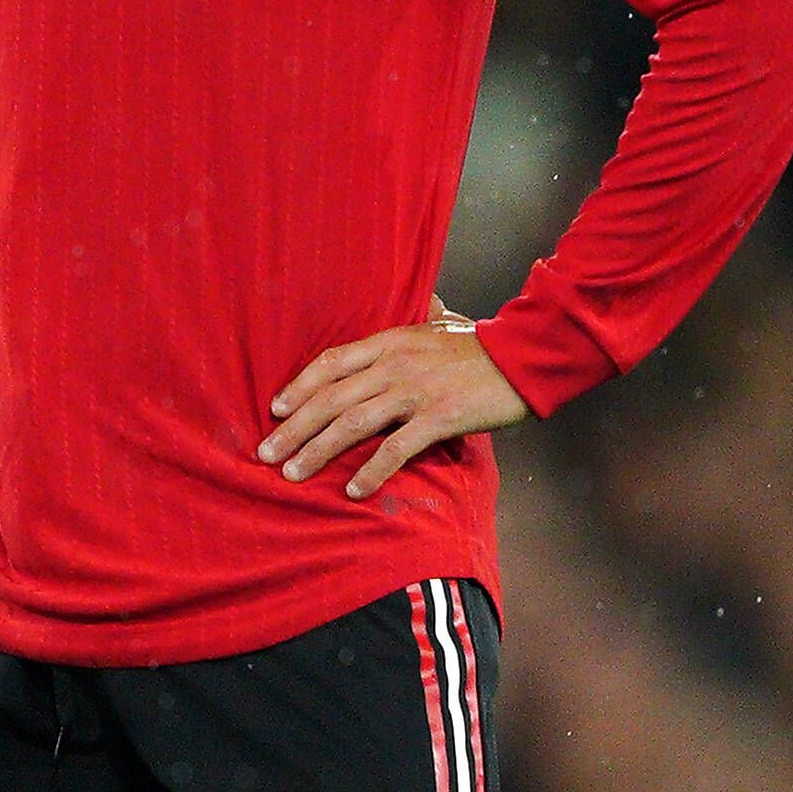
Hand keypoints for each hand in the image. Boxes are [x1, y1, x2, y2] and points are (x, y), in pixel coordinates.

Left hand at [261, 315, 528, 497]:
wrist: (525, 356)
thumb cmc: (483, 346)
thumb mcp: (442, 325)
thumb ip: (421, 320)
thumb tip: (424, 301)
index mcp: (390, 342)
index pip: (330, 362)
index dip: (299, 386)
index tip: (275, 409)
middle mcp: (395, 364)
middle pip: (331, 397)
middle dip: (294, 427)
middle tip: (267, 454)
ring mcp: (416, 390)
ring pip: (353, 423)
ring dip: (318, 451)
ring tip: (292, 474)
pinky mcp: (439, 416)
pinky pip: (396, 448)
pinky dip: (371, 470)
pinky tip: (353, 490)